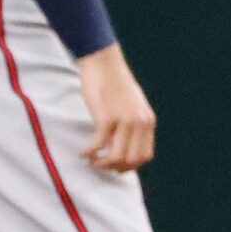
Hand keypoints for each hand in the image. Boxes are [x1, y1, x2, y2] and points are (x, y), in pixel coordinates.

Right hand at [78, 44, 157, 172]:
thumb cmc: (115, 85)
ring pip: (116, 157)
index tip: (115, 165)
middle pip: (132, 160)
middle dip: (115, 168)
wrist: (104, 64)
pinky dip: (89, 153)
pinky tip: (82, 153)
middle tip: (101, 165)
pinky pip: (98, 145)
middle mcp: (139, 123)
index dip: (130, 166)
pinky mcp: (106, 118)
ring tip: (91, 160)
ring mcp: (124, 121)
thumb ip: (134, 124)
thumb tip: (126, 145)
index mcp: (148, 121)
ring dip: (101, 164)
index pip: (145, 156)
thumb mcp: (133, 106)